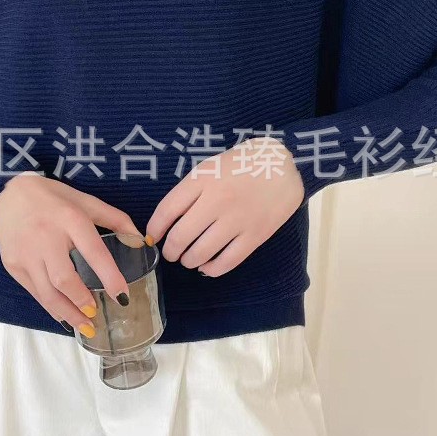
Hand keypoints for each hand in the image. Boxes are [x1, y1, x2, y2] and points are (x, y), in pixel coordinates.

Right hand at [0, 172, 143, 334]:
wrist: (10, 193)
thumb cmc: (54, 198)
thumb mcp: (85, 201)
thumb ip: (115, 219)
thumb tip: (142, 241)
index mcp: (70, 219)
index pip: (93, 251)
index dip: (109, 276)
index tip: (123, 296)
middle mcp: (46, 237)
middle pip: (64, 278)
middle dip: (82, 301)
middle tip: (96, 314)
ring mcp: (26, 253)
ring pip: (47, 292)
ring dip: (67, 312)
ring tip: (85, 326)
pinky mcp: (12, 264)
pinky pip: (34, 292)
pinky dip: (50, 307)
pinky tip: (63, 316)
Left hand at [145, 136, 304, 276]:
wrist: (283, 166)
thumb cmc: (241, 165)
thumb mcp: (210, 168)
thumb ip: (188, 191)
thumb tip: (165, 223)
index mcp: (202, 180)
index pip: (167, 210)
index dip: (155, 229)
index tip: (153, 238)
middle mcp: (217, 201)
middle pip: (180, 237)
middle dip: (170, 251)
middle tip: (172, 253)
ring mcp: (237, 220)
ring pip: (201, 253)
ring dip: (189, 261)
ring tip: (189, 259)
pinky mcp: (255, 235)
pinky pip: (227, 262)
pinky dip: (211, 269)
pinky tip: (207, 267)